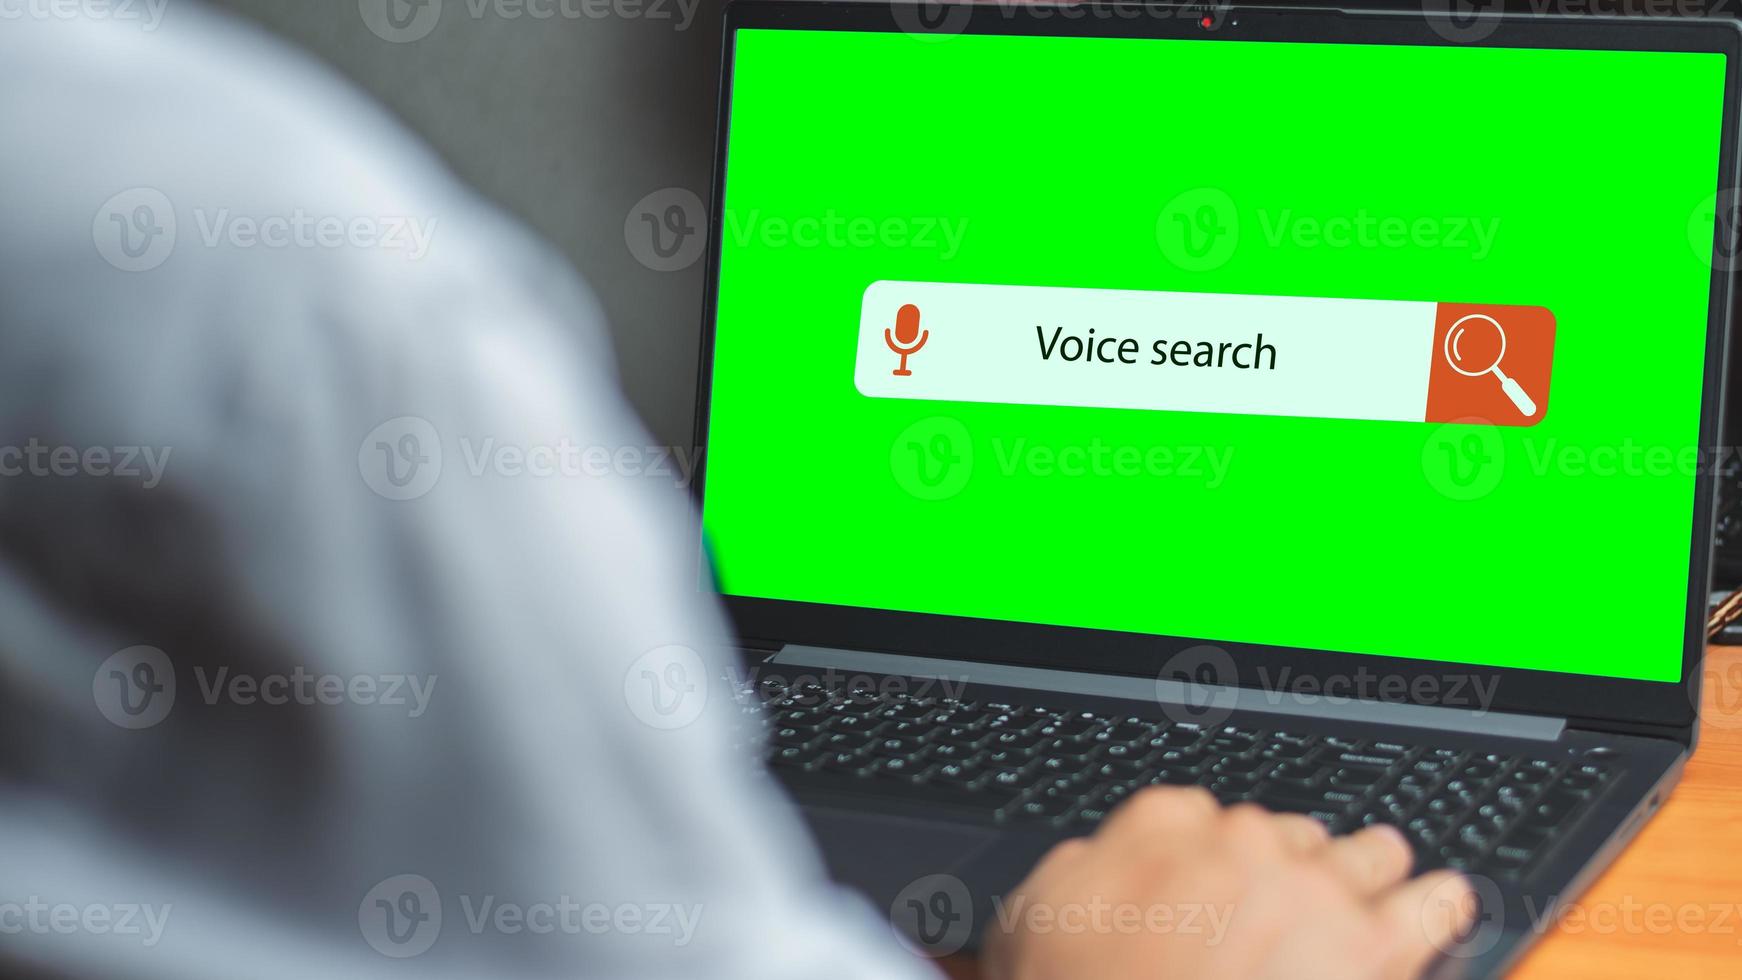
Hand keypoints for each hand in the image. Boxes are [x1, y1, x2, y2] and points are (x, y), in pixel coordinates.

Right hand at [982, 787, 1474, 979]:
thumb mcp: (1032, 921)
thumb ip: (1081, 872)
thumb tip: (1100, 859)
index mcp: (1163, 827)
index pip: (1205, 815)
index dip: (1220, 850)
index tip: (1226, 874)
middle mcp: (1243, 843)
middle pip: (1292, 833)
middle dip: (1297, 864)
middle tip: (1298, 897)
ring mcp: (1314, 891)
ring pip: (1369, 854)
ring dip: (1376, 868)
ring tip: (1391, 873)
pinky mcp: (1374, 947)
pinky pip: (1433, 906)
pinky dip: (1441, 905)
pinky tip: (1445, 905)